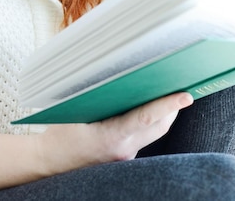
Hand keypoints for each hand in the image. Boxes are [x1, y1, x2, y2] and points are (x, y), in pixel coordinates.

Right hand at [36, 92, 192, 174]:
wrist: (48, 162)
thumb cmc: (59, 133)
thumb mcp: (75, 108)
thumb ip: (99, 94)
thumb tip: (119, 72)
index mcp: (111, 136)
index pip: (147, 118)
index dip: (168, 105)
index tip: (186, 95)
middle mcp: (123, 149)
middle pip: (159, 127)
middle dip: (172, 106)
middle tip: (180, 83)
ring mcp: (124, 155)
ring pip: (154, 133)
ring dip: (163, 114)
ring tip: (167, 90)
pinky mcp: (122, 156)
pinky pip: (143, 137)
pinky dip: (148, 122)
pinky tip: (144, 105)